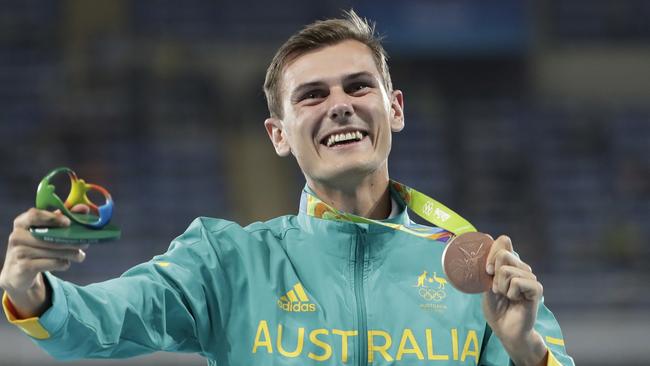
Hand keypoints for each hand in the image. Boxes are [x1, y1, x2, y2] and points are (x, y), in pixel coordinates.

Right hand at [0, 206, 88, 317]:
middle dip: (70, 240)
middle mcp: (16, 236)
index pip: (34, 215)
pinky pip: (51, 263)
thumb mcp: (45, 230)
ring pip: (53, 251)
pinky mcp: (24, 267)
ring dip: (71, 253)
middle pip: (48, 236)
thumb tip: (83, 209)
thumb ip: (63, 218)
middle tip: (85, 243)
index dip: (53, 217)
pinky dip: (63, 263)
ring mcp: (18, 252)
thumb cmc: (36, 246)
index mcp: (21, 222)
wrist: (18, 272)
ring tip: (80, 255)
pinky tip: (66, 263)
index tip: (68, 222)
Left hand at [482, 235, 547, 365]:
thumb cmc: (495, 307)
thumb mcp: (485, 284)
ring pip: (506, 270)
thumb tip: (488, 244)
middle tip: (497, 289)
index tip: (487, 270)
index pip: (504, 242)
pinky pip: (517, 281)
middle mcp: (521, 267)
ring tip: (506, 297)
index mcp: (509, 263)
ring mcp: (530, 276)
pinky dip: (510, 292)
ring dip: (500, 287)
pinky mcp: (536, 288)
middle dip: (493, 274)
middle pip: (503, 254)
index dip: (492, 251)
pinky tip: (515, 300)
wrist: (505, 329)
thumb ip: (488, 267)